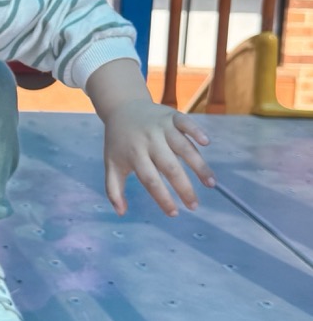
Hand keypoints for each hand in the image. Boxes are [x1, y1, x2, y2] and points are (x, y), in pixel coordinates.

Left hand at [102, 99, 214, 216]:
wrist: (122, 107)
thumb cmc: (119, 142)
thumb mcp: (111, 164)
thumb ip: (113, 190)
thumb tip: (121, 213)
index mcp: (134, 154)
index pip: (150, 180)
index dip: (162, 197)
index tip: (174, 213)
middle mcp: (149, 141)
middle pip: (169, 167)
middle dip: (184, 188)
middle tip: (194, 206)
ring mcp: (161, 127)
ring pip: (183, 147)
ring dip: (198, 165)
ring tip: (210, 183)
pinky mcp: (171, 115)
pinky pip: (186, 123)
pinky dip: (196, 131)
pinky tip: (206, 143)